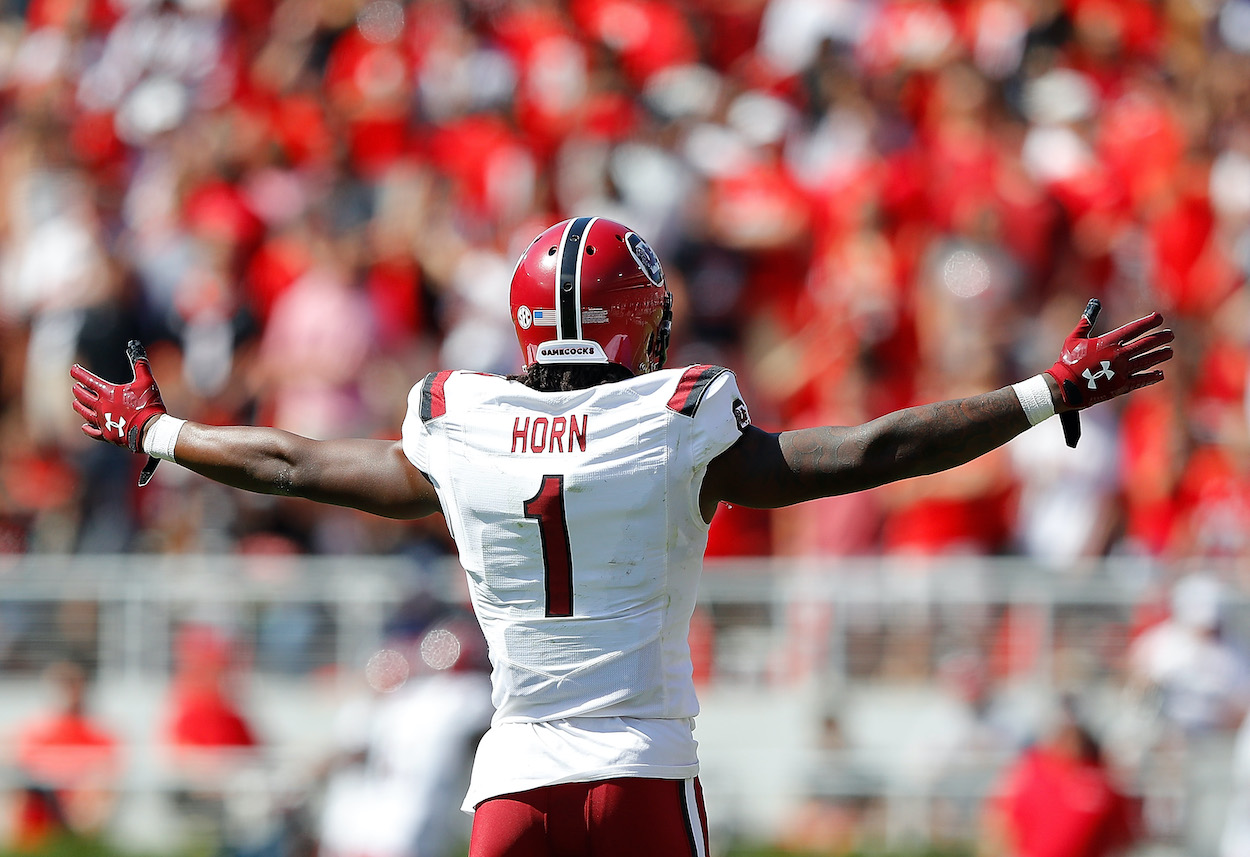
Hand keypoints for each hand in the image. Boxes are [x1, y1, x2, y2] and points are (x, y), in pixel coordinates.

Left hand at [72, 342, 167, 487]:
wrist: (150, 429)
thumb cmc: (148, 404)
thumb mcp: (146, 381)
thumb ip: (140, 364)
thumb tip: (134, 347)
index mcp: (108, 393)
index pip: (88, 380)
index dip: (79, 374)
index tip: (73, 369)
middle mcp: (101, 406)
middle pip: (84, 397)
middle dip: (78, 390)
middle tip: (75, 387)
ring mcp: (102, 421)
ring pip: (85, 413)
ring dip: (79, 406)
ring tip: (75, 403)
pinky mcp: (107, 434)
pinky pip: (92, 431)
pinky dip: (87, 428)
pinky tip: (84, 426)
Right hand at [1047, 308, 1173, 409]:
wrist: (1065, 387)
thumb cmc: (1068, 361)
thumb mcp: (1074, 338)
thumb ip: (1086, 321)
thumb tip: (1094, 303)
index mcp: (1108, 342)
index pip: (1134, 329)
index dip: (1148, 322)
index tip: (1159, 318)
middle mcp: (1119, 355)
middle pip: (1145, 344)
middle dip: (1160, 338)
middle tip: (1170, 335)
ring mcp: (1122, 371)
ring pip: (1147, 361)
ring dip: (1160, 355)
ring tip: (1169, 352)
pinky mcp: (1121, 386)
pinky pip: (1141, 380)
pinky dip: (1152, 377)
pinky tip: (1160, 374)